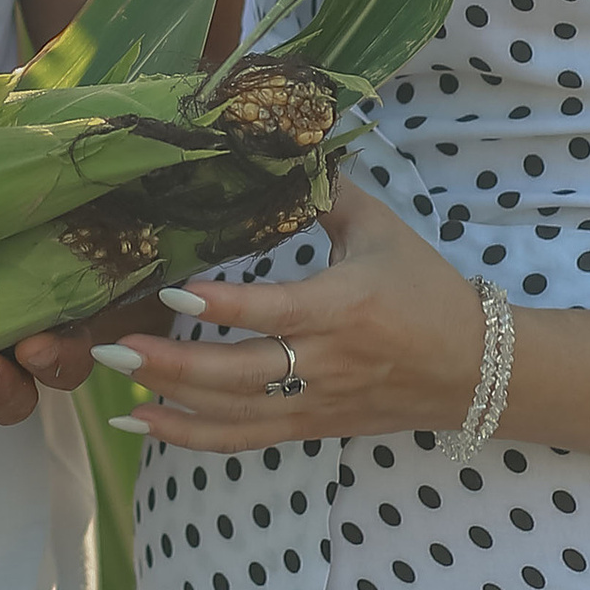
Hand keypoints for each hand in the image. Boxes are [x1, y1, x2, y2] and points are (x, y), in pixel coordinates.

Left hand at [94, 180, 492, 451]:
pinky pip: (243, 439)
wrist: (477, 370)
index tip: (173, 294)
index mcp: (344, 307)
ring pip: (234, 414)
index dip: (222, 308)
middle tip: (113, 348)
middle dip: (171, 366)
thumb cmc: (427, 290)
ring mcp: (316, 402)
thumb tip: (278, 150)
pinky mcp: (311, 426)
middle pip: (240, 375)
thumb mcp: (381, 230)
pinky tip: (141, 425)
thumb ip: (325, 192)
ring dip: (169, 402)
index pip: (273, 311)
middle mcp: (326, 362)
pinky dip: (190, 437)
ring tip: (114, 380)